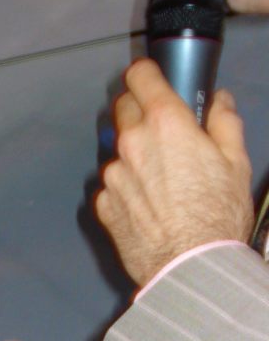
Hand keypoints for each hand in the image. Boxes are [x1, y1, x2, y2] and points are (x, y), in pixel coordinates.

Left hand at [95, 59, 253, 285]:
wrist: (189, 267)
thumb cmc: (216, 215)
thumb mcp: (235, 161)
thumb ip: (224, 123)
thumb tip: (220, 102)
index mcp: (165, 123)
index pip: (141, 78)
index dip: (145, 74)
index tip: (149, 77)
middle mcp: (132, 144)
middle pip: (122, 109)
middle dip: (136, 109)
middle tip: (158, 125)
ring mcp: (113, 176)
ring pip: (116, 151)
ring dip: (131, 155)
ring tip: (158, 178)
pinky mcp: (104, 206)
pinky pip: (111, 187)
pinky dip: (123, 188)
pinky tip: (146, 204)